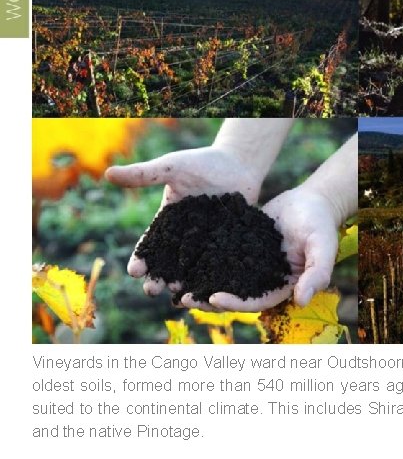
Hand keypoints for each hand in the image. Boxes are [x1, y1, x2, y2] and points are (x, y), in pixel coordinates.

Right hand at [105, 146, 263, 296]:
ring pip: (192, 268)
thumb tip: (108, 173)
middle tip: (151, 290)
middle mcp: (185, 236)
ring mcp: (207, 242)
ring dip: (184, 283)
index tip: (134, 271)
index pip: (150, 243)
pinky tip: (211, 291)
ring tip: (178, 296)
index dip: (141, 257)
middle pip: (168, 262)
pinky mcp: (229, 244)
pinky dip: (214, 277)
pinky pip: (220, 263)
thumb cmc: (202, 163)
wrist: (238, 163)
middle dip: (158, 277)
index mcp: (168, 221)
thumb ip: (144, 174)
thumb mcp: (172, 168)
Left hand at [190, 187, 338, 310]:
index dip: (234, 303)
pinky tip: (181, 254)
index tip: (213, 298)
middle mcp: (262, 278)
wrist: (313, 200)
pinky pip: (219, 253)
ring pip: (221, 276)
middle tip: (183, 298)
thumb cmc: (321, 224)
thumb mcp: (323, 247)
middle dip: (207, 298)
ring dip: (199, 281)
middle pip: (232, 294)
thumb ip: (317, 273)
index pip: (254, 302)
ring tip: (175, 282)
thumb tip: (302, 301)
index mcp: (280, 286)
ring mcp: (250, 262)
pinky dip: (201, 256)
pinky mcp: (241, 244)